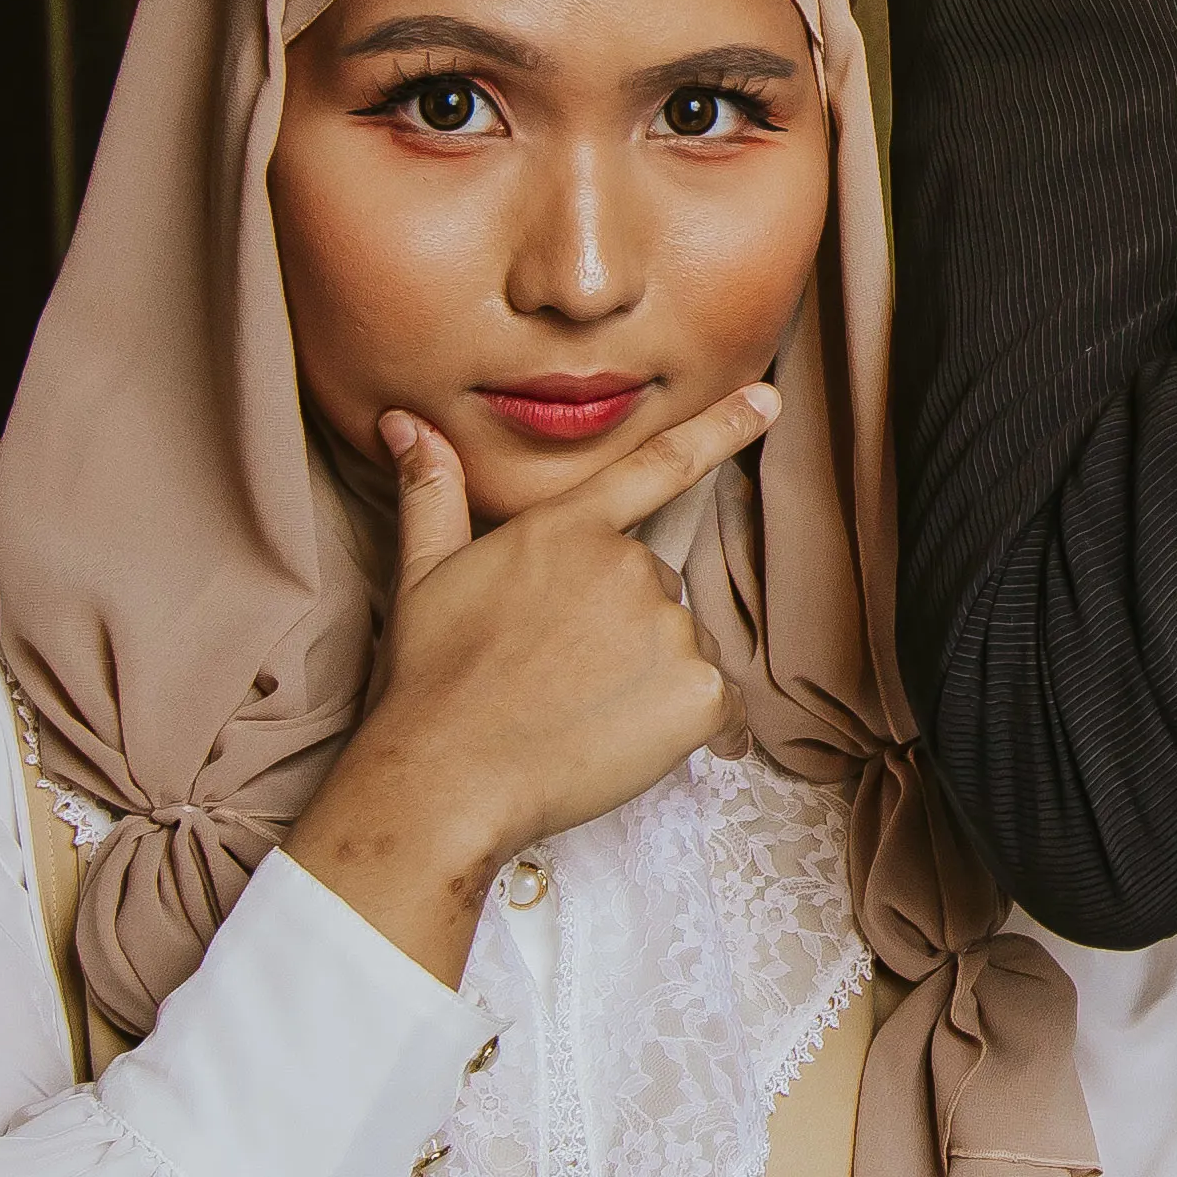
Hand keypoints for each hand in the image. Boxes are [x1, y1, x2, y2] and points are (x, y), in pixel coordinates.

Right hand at [290, 386, 772, 966]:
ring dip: (648, 680)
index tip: (770, 400)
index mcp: (567, 529)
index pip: (656, 465)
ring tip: (578, 714)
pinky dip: (687, 728)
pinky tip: (625, 743)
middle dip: (621, 630)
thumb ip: (433, 493)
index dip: (720, 428)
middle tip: (559, 678)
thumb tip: (406, 423)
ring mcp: (668, 627)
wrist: (446, 776)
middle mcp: (627, 565)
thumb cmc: (431, 681)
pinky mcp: (698, 692)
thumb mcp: (422, 574)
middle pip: (654, 589)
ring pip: (681, 648)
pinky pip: (716, 707)